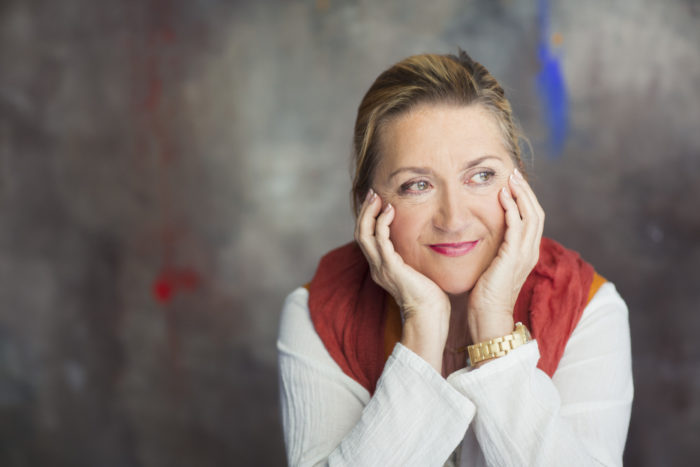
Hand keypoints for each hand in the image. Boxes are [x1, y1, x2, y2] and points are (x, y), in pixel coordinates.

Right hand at [354, 189, 450, 371]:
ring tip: (377, 197)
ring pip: (364, 234)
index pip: (368, 238)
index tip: (379, 202)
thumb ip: (416, 260)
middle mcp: (377, 266)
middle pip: (360, 233)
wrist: (429, 318)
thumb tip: (429, 245)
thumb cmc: (431, 300)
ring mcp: (381, 267)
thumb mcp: (420, 273)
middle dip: (365, 211)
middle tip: (373, 193)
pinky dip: (382, 222)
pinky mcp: (390, 267)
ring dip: (370, 212)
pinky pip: (380, 239)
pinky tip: (391, 211)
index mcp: (383, 268)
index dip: (370, 219)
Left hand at [467, 169, 544, 343]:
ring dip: (521, 194)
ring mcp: (525, 254)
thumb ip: (494, 250)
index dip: (525, 198)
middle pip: (537, 212)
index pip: (533, 218)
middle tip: (513, 173)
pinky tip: (503, 196)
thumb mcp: (492, 266)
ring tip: (510, 178)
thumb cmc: (485, 295)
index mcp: (527, 253)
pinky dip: (512, 209)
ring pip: (531, 215)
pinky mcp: (513, 257)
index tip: (513, 182)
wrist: (488, 317)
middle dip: (526, 191)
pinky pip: (517, 227)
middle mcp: (531, 251)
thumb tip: (485, 235)